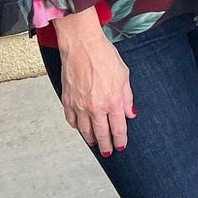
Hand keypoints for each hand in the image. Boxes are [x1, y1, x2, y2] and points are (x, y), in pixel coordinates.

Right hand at [51, 8, 134, 155]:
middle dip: (106, 146)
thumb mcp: (124, 74)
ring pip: (85, 131)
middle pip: (101, 134)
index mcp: (112, 101)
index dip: (120, 140)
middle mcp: (95, 107)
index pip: (117, 129)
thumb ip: (127, 97)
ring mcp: (79, 106)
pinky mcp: (67, 101)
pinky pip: (72, 121)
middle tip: (108, 152)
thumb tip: (130, 113)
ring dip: (91, 139)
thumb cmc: (103, 55)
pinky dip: (77, 127)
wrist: (81, 45)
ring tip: (95, 143)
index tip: (121, 146)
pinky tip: (81, 128)